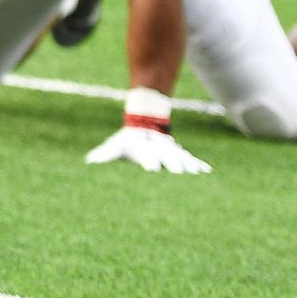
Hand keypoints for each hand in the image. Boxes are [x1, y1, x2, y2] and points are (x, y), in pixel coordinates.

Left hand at [84, 124, 211, 173]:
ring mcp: (170, 151)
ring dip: (189, 165)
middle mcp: (159, 150)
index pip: (146, 157)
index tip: (151, 169)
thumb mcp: (115, 145)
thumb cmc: (127, 141)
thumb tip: (89, 161)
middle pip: (167, 158)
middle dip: (172, 164)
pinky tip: (207, 171)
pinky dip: (199, 164)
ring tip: (197, 173)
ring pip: (181, 158)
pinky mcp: (178, 153)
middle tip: (178, 172)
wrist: (143, 124)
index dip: (148, 163)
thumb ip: (104, 154)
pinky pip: (190, 159)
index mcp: (144, 149)